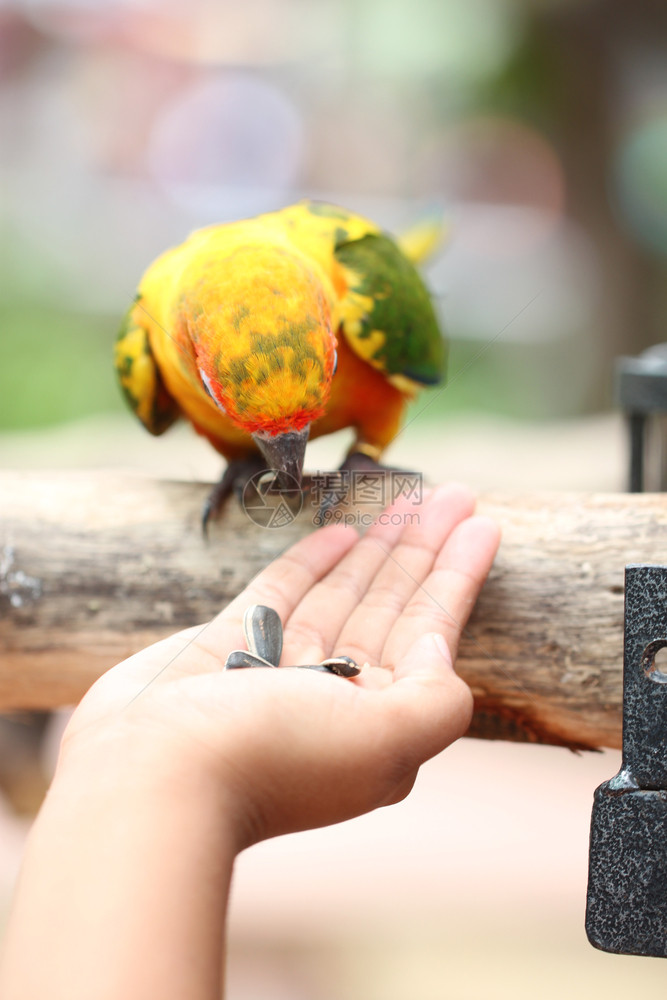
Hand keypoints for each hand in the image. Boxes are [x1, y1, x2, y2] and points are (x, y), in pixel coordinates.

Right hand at [60, 483, 499, 847]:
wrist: (154, 776)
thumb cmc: (274, 757)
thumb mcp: (385, 743)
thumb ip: (435, 697)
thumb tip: (438, 644)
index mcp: (380, 723)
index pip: (431, 631)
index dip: (460, 576)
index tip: (483, 525)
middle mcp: (336, 697)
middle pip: (392, 605)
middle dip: (424, 549)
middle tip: (456, 493)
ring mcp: (282, 670)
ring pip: (343, 593)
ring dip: (377, 546)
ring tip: (408, 498)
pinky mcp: (230, 648)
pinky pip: (282, 594)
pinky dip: (312, 563)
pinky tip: (343, 531)